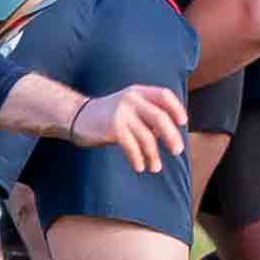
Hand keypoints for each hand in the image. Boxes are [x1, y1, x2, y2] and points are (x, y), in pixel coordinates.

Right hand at [69, 84, 190, 172]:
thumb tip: (170, 136)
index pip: (164, 95)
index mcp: (138, 92)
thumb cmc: (108, 116)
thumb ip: (148, 116)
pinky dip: (138, 158)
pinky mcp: (112, 127)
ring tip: (155, 167)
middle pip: (160, 117)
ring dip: (153, 154)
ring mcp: (121, 112)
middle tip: (177, 151)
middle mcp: (131, 99)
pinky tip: (140, 167)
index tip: (183, 122)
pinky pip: (132, 146)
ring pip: (147, 136)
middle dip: (171, 136)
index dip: (176, 108)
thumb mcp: (129, 108)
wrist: (76, 116)